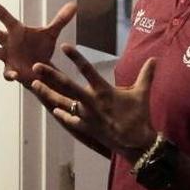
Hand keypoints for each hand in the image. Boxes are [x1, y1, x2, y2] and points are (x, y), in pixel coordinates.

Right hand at [0, 0, 76, 83]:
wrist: (41, 69)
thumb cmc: (41, 49)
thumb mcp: (51, 34)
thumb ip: (60, 20)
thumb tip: (74, 4)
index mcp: (15, 30)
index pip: (3, 16)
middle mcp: (7, 42)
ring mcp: (7, 56)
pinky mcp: (12, 70)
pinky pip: (8, 72)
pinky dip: (10, 73)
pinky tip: (12, 75)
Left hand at [29, 43, 157, 161]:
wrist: (135, 143)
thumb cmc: (138, 116)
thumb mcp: (142, 93)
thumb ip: (146, 75)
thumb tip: (155, 59)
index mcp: (103, 91)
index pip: (87, 69)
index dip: (76, 57)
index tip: (64, 46)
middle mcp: (91, 102)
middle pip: (67, 86)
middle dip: (50, 75)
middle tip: (36, 66)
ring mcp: (86, 116)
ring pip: (63, 103)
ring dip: (48, 94)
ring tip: (34, 85)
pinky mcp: (86, 128)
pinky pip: (71, 120)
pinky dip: (63, 115)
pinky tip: (54, 110)